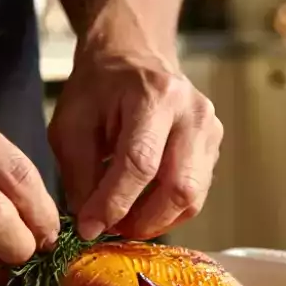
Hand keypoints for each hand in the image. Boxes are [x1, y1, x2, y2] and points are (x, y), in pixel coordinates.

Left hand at [49, 56, 222, 241]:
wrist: (134, 56)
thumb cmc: (99, 88)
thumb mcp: (71, 124)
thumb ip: (79, 175)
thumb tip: (91, 224)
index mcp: (154, 96)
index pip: (141, 163)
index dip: (115, 203)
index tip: (90, 227)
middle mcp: (193, 112)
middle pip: (180, 186)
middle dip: (143, 220)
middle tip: (112, 229)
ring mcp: (211, 129)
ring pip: (193, 197)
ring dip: (157, 220)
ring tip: (125, 220)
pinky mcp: (214, 146)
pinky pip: (197, 194)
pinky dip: (168, 210)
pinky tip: (143, 206)